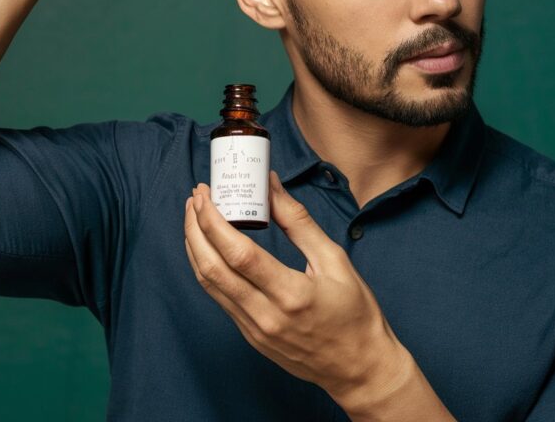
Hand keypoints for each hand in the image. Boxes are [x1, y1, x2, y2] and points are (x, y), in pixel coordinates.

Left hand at [183, 171, 410, 408]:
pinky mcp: (251, 337)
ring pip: (209, 285)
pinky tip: (208, 248)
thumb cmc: (354, 313)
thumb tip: (271, 186)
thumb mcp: (334, 259)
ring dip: (195, 247)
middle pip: (213, 268)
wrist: (360, 368)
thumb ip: (298, 222)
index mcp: (291, 294)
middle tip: (195, 198)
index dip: (213, 221)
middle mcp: (266, 316)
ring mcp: (254, 330)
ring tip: (194, 216)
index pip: (238, 254)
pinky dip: (207, 268)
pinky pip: (219, 298)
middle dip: (195, 228)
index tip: (205, 194)